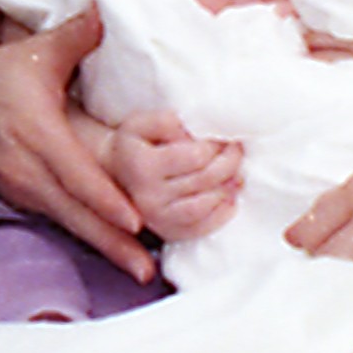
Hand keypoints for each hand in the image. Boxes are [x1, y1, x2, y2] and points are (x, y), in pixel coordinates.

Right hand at [0, 9, 153, 281]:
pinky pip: (57, 218)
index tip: (134, 220)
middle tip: (144, 269)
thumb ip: (77, 34)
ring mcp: (23, 187)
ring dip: (101, 245)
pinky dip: (84, 234)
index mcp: (38, 134)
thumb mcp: (37, 51)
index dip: (105, 199)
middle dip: (112, 242)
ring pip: (68, 221)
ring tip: (135, 268)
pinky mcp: (20, 195)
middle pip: (77, 212)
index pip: (77, 174)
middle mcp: (29, 169)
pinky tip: (109, 248)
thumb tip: (104, 12)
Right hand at [103, 108, 242, 242]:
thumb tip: (189, 133)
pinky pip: (202, 227)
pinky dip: (222, 213)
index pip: (196, 156)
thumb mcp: (141, 123)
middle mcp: (146, 196)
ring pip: (205, 205)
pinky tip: (229, 197)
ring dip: (228, 187)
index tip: (222, 137)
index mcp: (141, 165)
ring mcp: (156, 218)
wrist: (117, 174)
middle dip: (230, 162)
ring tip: (236, 173)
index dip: (216, 145)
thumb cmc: (136, 144)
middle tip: (236, 150)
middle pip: (205, 179)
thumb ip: (164, 121)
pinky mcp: (167, 232)